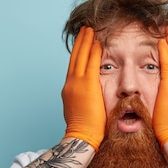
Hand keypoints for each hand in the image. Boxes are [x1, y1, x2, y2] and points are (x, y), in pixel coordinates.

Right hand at [61, 27, 104, 150]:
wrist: (81, 137)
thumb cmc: (85, 130)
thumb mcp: (81, 111)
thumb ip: (84, 101)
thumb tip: (90, 99)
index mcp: (69, 90)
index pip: (73, 67)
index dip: (77, 53)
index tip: (82, 44)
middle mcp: (70, 84)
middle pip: (75, 58)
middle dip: (80, 43)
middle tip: (84, 30)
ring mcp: (76, 84)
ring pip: (81, 57)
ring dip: (86, 42)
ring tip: (90, 30)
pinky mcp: (86, 86)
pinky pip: (91, 64)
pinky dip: (93, 52)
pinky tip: (98, 42)